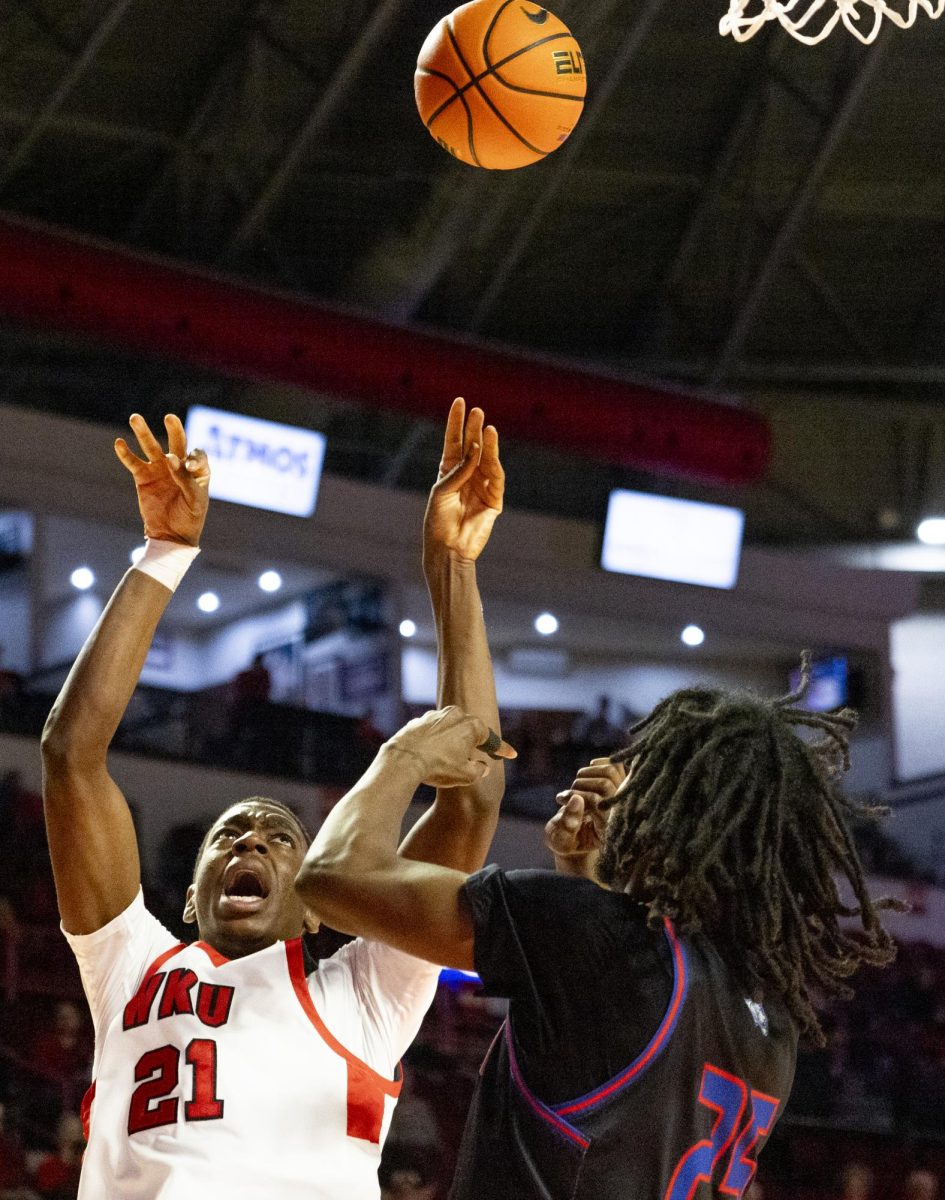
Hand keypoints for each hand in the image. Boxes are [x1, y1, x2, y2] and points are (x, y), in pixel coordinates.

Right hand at [114, 413, 209, 545]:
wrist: (171, 535)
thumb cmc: (190, 518)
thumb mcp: (194, 500)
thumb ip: (185, 479)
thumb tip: (170, 458)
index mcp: (198, 471)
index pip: (197, 455)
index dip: (194, 457)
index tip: (187, 465)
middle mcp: (179, 466)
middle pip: (177, 442)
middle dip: (174, 430)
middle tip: (170, 417)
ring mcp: (160, 469)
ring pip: (151, 447)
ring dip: (143, 433)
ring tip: (135, 418)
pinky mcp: (143, 477)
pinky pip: (133, 462)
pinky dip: (126, 453)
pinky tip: (119, 443)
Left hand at [385, 706, 515, 788]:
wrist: (403, 761)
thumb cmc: (437, 767)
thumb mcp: (465, 776)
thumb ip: (479, 770)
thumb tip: (482, 767)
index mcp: (471, 726)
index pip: (492, 740)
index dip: (503, 749)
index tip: (512, 754)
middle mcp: (455, 715)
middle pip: (471, 730)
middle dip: (476, 742)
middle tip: (480, 753)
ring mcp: (435, 716)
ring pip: (450, 729)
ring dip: (453, 741)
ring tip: (450, 758)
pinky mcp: (418, 721)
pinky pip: (432, 731)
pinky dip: (435, 741)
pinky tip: (431, 754)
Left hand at [423, 398, 504, 562]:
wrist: (448, 549)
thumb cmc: (437, 522)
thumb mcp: (441, 492)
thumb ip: (458, 471)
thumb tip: (475, 449)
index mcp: (448, 474)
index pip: (454, 442)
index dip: (456, 423)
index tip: (459, 402)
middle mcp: (466, 477)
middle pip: (472, 447)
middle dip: (474, 429)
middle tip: (478, 411)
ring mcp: (481, 488)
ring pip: (486, 460)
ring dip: (486, 444)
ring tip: (487, 426)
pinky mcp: (493, 501)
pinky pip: (494, 477)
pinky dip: (491, 462)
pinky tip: (487, 447)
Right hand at [544, 758, 625, 859]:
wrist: (577, 838)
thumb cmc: (565, 841)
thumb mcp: (560, 838)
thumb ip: (567, 823)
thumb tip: (576, 799)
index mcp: (607, 830)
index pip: (597, 801)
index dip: (577, 796)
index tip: (561, 799)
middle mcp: (621, 814)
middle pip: (605, 783)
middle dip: (580, 785)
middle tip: (568, 795)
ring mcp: (624, 800)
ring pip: (610, 771)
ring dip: (587, 774)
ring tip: (576, 786)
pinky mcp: (622, 787)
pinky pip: (615, 765)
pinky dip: (598, 765)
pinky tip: (587, 776)